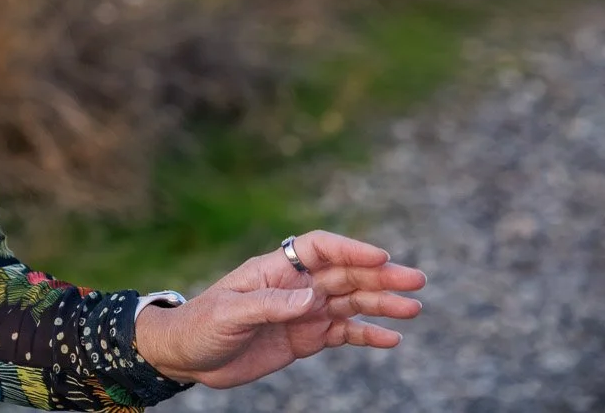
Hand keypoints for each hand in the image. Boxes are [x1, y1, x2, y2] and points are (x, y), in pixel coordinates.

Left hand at [132, 229, 425, 388]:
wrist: (188, 355)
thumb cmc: (203, 325)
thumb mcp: (231, 313)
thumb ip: (271, 304)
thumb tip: (312, 298)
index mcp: (276, 269)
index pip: (320, 248)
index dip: (351, 248)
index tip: (381, 256)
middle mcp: (296, 286)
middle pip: (345, 274)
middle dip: (380, 275)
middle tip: (416, 280)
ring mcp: (304, 312)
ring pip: (352, 303)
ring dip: (382, 303)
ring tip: (413, 307)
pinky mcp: (306, 338)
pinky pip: (344, 333)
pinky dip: (369, 335)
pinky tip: (392, 339)